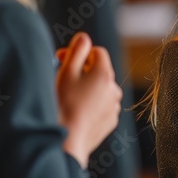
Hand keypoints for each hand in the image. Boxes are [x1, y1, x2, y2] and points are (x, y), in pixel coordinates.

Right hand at [55, 32, 122, 168]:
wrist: (67, 140)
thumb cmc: (63, 104)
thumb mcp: (66, 72)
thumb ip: (76, 50)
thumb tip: (84, 37)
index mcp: (105, 73)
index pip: (97, 52)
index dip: (80, 54)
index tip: (63, 60)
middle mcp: (114, 88)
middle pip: (99, 70)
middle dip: (83, 71)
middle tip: (63, 78)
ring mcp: (114, 106)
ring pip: (101, 89)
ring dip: (88, 88)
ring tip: (70, 99)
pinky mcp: (111, 120)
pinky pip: (101, 106)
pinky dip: (91, 105)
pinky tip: (77, 112)